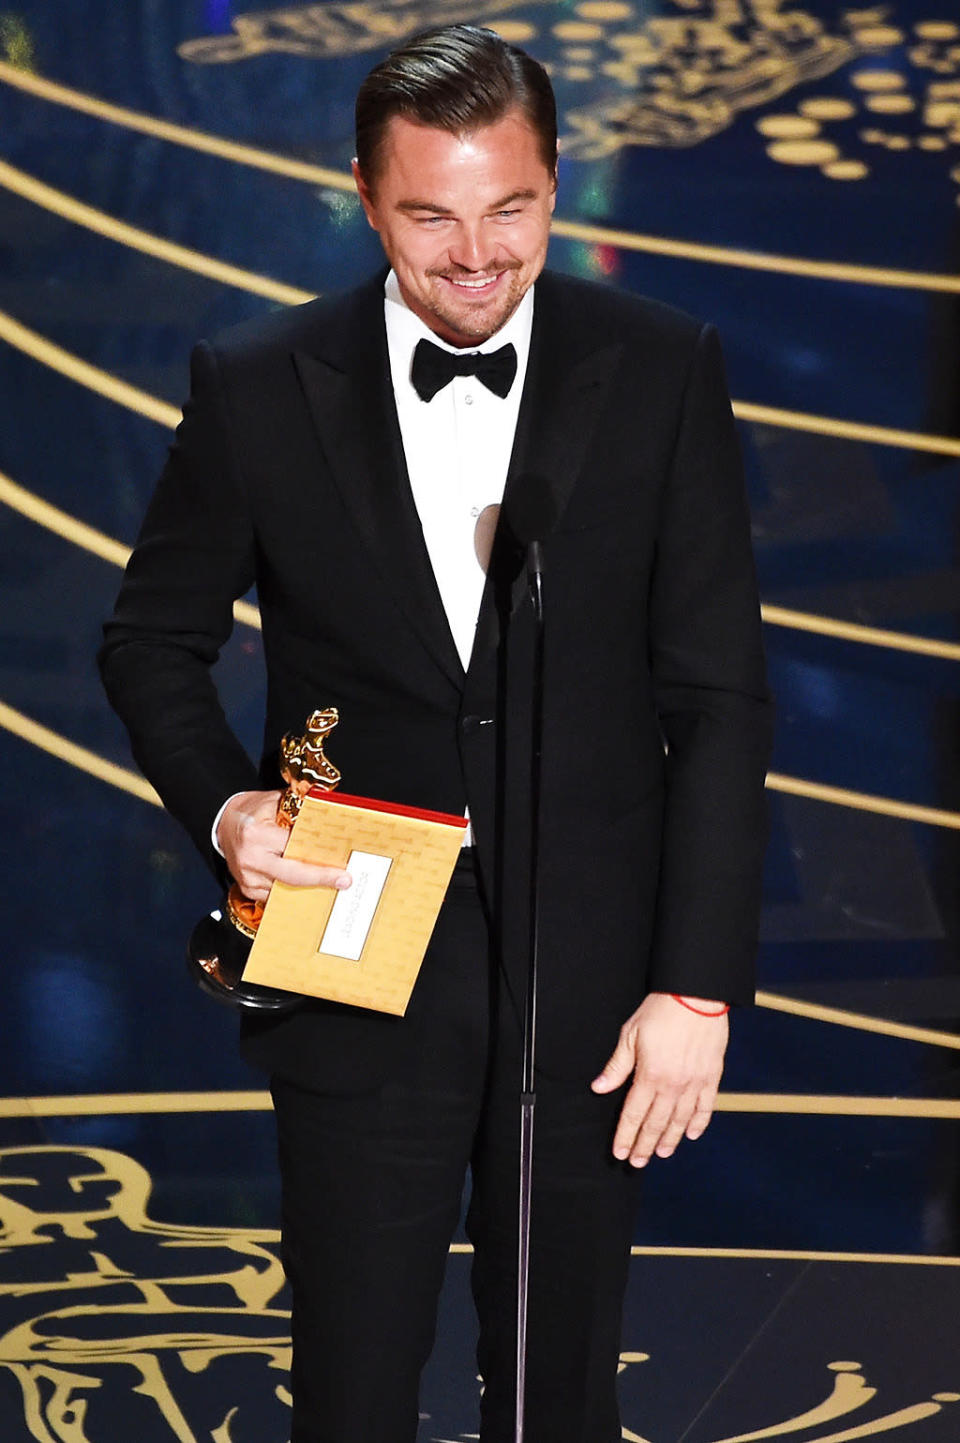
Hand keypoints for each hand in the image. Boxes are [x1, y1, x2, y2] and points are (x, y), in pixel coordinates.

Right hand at [216, 790, 351, 902]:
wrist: (224, 823)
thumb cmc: (252, 810)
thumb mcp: (275, 801)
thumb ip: (300, 811)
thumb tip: (330, 824)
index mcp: (256, 834)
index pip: (294, 847)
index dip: (318, 856)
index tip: (341, 863)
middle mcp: (250, 858)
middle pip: (292, 875)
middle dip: (320, 879)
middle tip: (344, 881)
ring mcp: (247, 877)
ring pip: (286, 888)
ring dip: (310, 888)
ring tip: (333, 885)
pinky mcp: (247, 888)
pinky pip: (276, 894)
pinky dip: (294, 892)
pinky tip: (311, 890)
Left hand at [591, 992, 727, 1166]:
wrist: (696, 996)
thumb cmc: (660, 1011)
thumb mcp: (630, 1035)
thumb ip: (616, 1066)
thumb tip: (599, 1088)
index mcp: (650, 1075)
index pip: (634, 1114)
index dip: (626, 1136)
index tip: (620, 1152)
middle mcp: (673, 1085)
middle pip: (656, 1123)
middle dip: (645, 1145)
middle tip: (638, 1162)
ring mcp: (694, 1083)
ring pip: (681, 1120)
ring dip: (670, 1139)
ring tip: (662, 1153)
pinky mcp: (711, 1076)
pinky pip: (706, 1107)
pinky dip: (699, 1123)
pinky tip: (692, 1134)